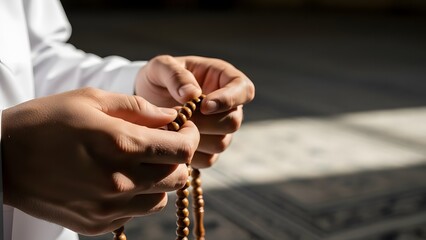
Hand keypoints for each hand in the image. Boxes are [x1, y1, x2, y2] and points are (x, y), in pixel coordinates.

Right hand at [1, 88, 199, 234]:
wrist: (0, 160)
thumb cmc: (45, 122)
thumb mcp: (92, 100)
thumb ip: (138, 108)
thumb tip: (171, 117)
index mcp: (122, 145)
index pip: (182, 149)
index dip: (190, 137)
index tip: (184, 129)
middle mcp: (120, 182)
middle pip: (177, 177)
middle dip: (178, 158)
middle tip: (165, 144)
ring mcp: (109, 208)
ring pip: (160, 199)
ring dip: (160, 180)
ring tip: (142, 163)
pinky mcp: (96, 224)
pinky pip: (135, 214)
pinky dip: (137, 198)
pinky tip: (119, 180)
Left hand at [135, 55, 254, 167]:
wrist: (146, 101)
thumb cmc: (157, 78)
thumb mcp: (160, 67)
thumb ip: (175, 75)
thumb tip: (192, 94)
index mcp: (224, 79)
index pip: (244, 90)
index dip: (229, 100)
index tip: (204, 105)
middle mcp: (228, 106)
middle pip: (233, 122)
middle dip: (205, 122)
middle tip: (178, 117)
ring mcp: (220, 130)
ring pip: (221, 143)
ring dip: (194, 137)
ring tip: (172, 126)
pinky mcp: (210, 150)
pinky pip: (208, 159)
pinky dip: (189, 153)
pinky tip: (172, 141)